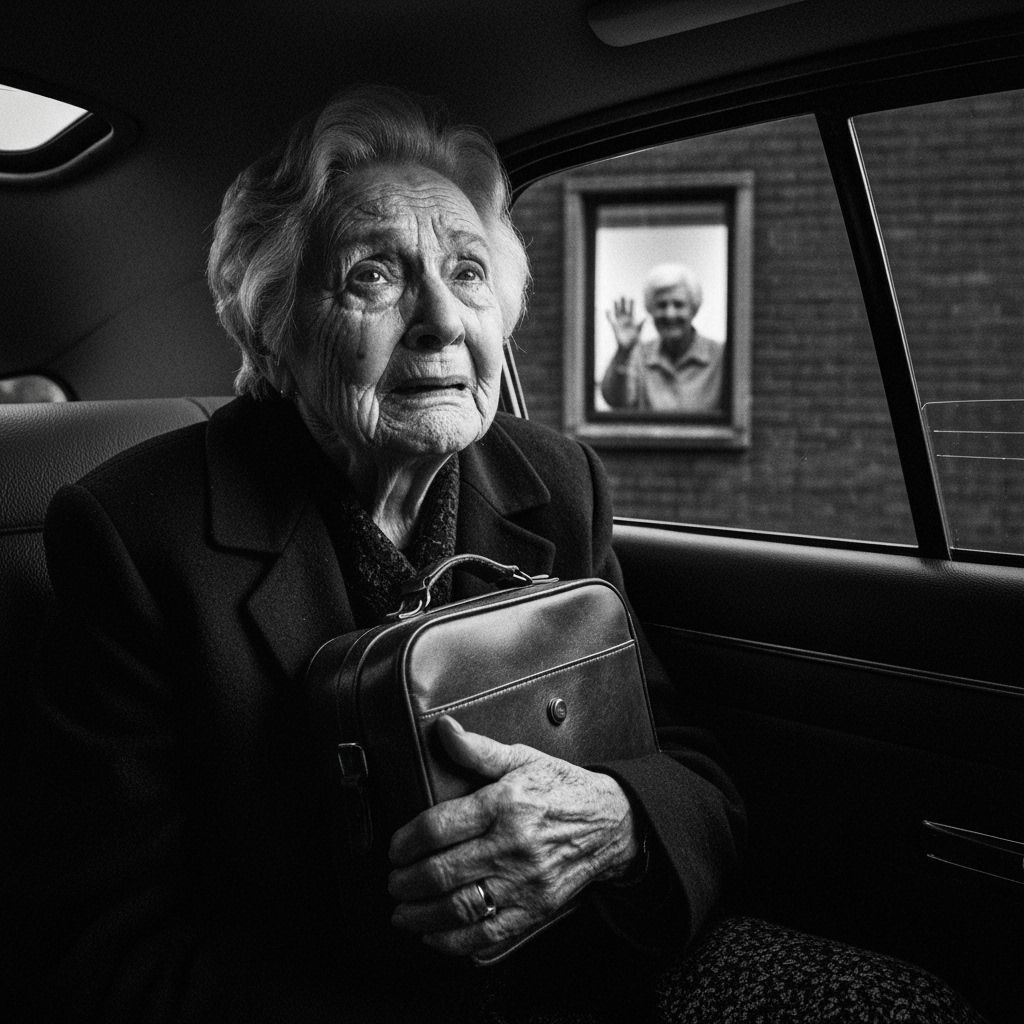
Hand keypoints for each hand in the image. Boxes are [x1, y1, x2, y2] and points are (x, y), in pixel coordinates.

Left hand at [387, 716, 637, 957]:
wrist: (611, 823)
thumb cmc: (561, 787)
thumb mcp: (522, 757)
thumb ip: (478, 749)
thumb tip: (443, 729)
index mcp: (505, 804)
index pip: (439, 827)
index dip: (406, 841)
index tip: (395, 847)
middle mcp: (512, 845)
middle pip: (443, 871)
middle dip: (406, 882)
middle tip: (393, 881)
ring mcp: (525, 881)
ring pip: (461, 907)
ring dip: (421, 915)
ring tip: (402, 912)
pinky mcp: (535, 909)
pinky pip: (489, 933)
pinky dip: (455, 941)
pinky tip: (434, 935)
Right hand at [605, 297, 644, 351]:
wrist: (627, 348)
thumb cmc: (634, 341)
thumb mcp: (639, 331)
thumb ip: (642, 324)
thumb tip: (648, 317)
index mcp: (632, 321)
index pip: (632, 310)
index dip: (632, 304)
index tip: (632, 298)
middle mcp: (626, 320)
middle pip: (624, 309)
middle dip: (623, 303)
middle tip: (623, 295)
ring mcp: (620, 323)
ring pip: (618, 312)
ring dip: (616, 306)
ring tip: (615, 299)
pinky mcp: (614, 327)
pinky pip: (611, 320)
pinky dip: (608, 315)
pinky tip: (607, 310)